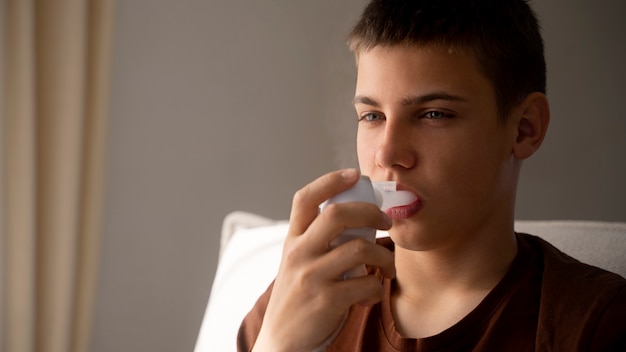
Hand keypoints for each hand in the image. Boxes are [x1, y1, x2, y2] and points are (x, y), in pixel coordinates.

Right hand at [252, 169, 394, 351]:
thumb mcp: (299, 265)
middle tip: (386, 222)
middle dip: (370, 212)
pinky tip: (372, 293)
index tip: (355, 174)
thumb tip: (361, 221)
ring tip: (387, 266)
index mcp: (292, 240)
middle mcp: (298, 253)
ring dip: (384, 256)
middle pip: (337, 214)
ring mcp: (311, 276)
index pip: (305, 198)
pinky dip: (377, 287)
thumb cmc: (299, 299)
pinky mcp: (326, 300)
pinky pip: (366, 283)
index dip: (330, 180)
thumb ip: (320, 243)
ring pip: (360, 248)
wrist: (283, 342)